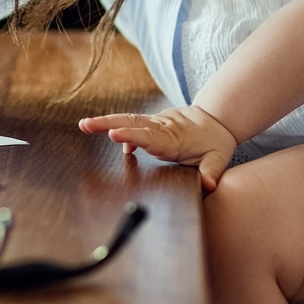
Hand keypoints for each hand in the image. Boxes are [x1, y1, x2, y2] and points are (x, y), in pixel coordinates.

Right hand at [78, 107, 238, 189]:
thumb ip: (211, 171)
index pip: (149, 137)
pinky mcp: (153, 123)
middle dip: (107, 123)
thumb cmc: (216, 141)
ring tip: (84, 125)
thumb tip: (208, 185)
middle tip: (85, 125)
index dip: (131, 136)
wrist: (218, 118)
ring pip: (129, 120)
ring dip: (106, 121)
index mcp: (173, 139)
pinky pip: (134, 124)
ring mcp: (156, 123)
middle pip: (131, 123)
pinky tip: (111, 134)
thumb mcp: (219, 158)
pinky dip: (121, 129)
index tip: (113, 134)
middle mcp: (161, 128)